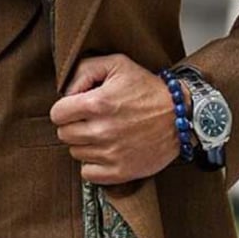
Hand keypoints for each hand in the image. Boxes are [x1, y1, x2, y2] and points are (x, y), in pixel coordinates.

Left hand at [50, 54, 184, 185]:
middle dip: (73, 125)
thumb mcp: (117, 64)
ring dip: (85, 144)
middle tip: (91, 120)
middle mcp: (102, 131)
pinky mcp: (121, 171)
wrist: (181, 115)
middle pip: (64, 134)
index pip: (57, 114)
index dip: (65, 109)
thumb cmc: (148, 89)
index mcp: (98, 104)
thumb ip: (84, 69)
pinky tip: (105, 151)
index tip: (77, 108)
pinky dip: (93, 164)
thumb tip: (66, 91)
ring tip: (103, 133)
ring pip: (75, 153)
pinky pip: (87, 173)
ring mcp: (111, 154)